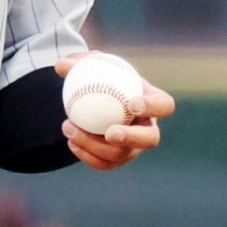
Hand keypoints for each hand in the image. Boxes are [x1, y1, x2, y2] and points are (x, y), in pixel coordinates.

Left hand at [55, 53, 174, 171]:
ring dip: (94, 145)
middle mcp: (148, 128)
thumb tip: (62, 66)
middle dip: (132, 138)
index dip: (153, 107)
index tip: (132, 103)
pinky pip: (104, 164)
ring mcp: (134, 147)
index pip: (164, 105)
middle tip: (110, 132)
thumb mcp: (91, 66)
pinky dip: (86, 155)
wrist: (93, 102)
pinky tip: (71, 142)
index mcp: (152, 101)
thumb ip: (80, 63)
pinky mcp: (117, 160)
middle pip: (150, 139)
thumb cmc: (100, 78)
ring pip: (121, 154)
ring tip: (70, 129)